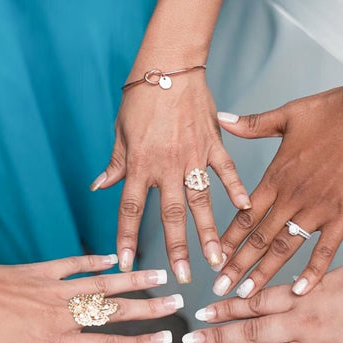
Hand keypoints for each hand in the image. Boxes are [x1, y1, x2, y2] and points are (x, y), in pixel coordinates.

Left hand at [0, 255, 179, 342]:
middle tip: (177, 301)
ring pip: (102, 284)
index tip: (165, 339)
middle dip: (149, 308)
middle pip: (113, 312)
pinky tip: (113, 258)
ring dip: (132, 281)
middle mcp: (59, 315)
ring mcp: (51, 289)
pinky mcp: (39, 271)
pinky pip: (74, 264)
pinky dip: (95, 261)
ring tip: (159, 276)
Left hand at [92, 69, 249, 282]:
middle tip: (181, 278)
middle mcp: (166, 166)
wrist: (169, 65)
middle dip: (175, 249)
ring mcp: (192, 157)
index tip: (127, 264)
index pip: (130, 209)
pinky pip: (226, 171)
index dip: (127, 238)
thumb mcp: (120, 131)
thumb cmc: (141, 97)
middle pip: (170, 215)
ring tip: (216, 259)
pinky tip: (245, 210)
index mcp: (139, 164)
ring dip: (208, 232)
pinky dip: (236, 189)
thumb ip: (115, 163)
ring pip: (201, 202)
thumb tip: (98, 186)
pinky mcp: (213, 144)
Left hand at [182, 260, 342, 342]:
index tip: (203, 311)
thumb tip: (291, 290)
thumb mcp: (342, 273)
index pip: (254, 301)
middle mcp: (304, 321)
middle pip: (250, 330)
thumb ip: (312, 286)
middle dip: (216, 335)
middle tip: (190, 339)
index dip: (226, 308)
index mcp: (306, 293)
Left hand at [212, 86, 342, 298]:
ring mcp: (317, 209)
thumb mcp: (286, 114)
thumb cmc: (332, 110)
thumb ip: (252, 124)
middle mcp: (291, 197)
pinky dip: (312, 272)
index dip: (226, 238)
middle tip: (217, 290)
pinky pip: (325, 249)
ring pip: (283, 248)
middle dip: (235, 265)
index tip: (211, 258)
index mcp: (276, 176)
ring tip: (244, 296)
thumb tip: (222, 118)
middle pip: (257, 237)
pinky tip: (299, 292)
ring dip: (262, 273)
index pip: (243, 214)